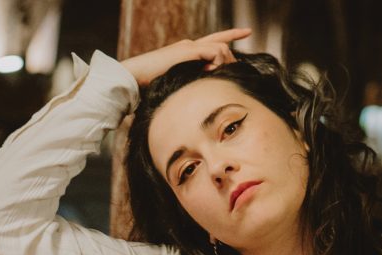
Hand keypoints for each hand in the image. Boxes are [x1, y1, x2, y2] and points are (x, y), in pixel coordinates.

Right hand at [120, 28, 251, 85]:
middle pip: (221, 43)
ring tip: (220, 76)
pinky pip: (214, 52)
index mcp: (187, 52)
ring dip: (224, 63)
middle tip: (236, 72)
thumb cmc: (151, 87)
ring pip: (221, 48)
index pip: (214, 41)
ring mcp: (189, 46)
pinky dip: (217, 64)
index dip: (231, 35)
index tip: (247, 31)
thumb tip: (205, 96)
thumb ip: (192, 84)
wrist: (135, 79)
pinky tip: (210, 74)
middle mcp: (190, 45)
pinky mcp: (188, 51)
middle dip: (232, 57)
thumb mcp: (177, 86)